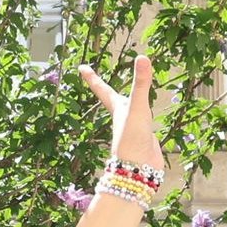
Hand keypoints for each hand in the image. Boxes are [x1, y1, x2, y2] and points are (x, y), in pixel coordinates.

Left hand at [78, 53, 160, 177]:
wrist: (139, 169)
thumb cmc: (132, 138)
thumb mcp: (137, 107)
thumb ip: (141, 84)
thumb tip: (142, 57)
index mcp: (116, 108)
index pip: (102, 88)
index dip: (92, 77)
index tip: (81, 67)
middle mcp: (122, 117)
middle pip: (110, 99)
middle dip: (103, 88)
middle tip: (93, 77)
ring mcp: (132, 128)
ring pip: (126, 112)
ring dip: (122, 103)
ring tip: (119, 98)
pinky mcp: (143, 138)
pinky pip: (141, 123)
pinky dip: (141, 117)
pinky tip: (144, 120)